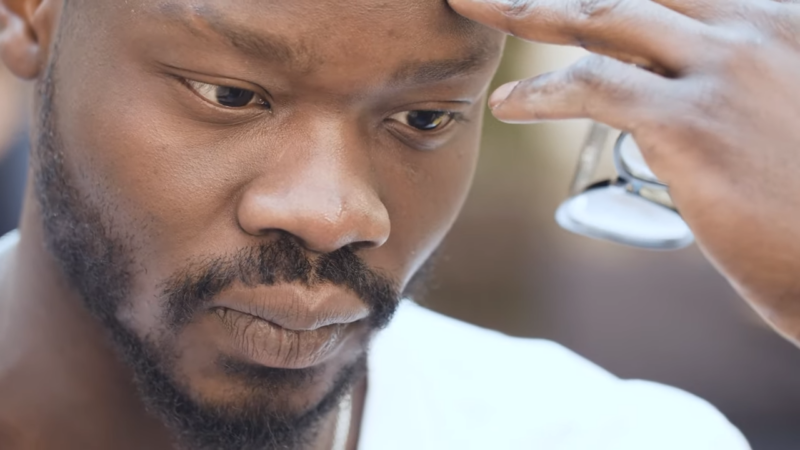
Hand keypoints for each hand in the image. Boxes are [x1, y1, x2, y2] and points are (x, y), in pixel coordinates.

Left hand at [448, 0, 799, 344]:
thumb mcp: (782, 123)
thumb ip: (734, 101)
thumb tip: (672, 116)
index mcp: (774, 22)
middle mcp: (750, 30)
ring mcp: (723, 71)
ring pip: (602, 17)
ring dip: (525, 7)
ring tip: (472, 5)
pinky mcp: (693, 124)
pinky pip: (595, 89)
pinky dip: (540, 94)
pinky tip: (506, 105)